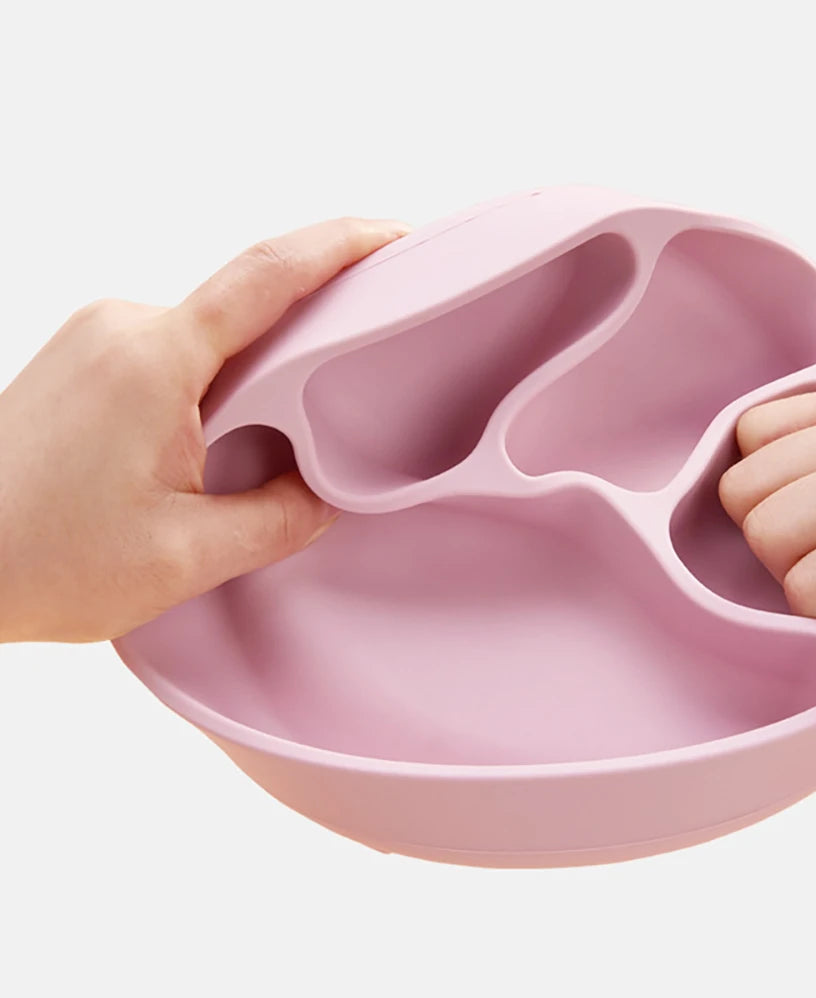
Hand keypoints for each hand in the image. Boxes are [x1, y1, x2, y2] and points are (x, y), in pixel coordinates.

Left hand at [0, 217, 407, 642]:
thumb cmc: (30, 557)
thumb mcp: (183, 557)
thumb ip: (276, 521)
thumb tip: (325, 498)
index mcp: (154, 361)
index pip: (268, 276)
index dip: (342, 246)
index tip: (393, 236)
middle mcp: (123, 327)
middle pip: (249, 304)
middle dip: (311, 331)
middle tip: (356, 374)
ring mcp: (99, 338)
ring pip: (214, 334)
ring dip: (258, 371)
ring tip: (279, 440)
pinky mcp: (87, 359)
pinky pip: (178, 350)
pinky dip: (218, 381)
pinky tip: (224, 438)